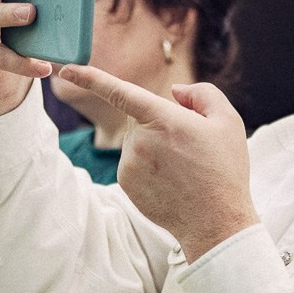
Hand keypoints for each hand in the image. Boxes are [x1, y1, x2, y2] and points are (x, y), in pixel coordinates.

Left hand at [58, 64, 259, 261]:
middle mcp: (139, 141)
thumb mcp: (228, 121)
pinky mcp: (126, 183)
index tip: (66, 70)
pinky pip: (134, 163)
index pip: (119, 91)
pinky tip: (172, 181)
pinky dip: (150, 167)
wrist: (216, 222)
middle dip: (159, 124)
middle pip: (140, 118)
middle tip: (189, 147)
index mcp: (163, 119)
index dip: (90, 78)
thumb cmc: (224, 169)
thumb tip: (175, 92)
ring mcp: (129, 165)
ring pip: (137, 142)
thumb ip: (201, 94)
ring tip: (184, 168)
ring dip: (155, 147)